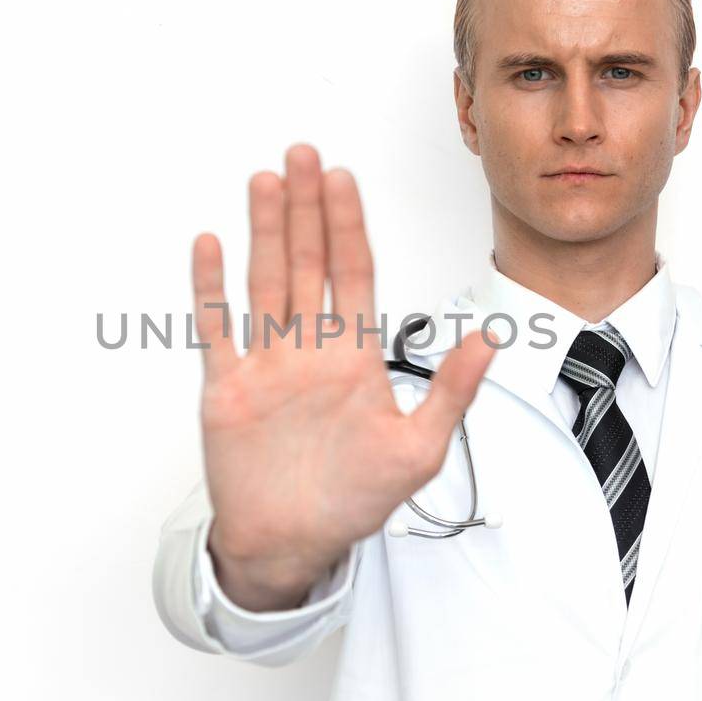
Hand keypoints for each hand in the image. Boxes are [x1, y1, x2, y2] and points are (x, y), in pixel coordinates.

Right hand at [191, 144, 495, 607]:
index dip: (347, 225)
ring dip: (263, 231)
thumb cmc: (353, 502)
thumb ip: (451, 391)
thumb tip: (491, 337)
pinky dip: (211, 288)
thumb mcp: (419, 450)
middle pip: (307, 263)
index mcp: (353, 357)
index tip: (344, 179)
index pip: (353, 274)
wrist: (291, 545)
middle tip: (303, 155)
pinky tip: (211, 244)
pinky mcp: (227, 388)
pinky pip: (218, 328)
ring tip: (265, 181)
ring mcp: (266, 365)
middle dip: (305, 209)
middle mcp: (309, 350)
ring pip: (265, 282)